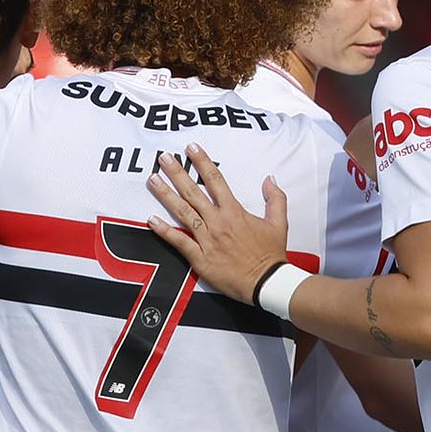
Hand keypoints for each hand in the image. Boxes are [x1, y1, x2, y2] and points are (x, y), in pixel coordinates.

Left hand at [146, 144, 288, 302]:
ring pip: (183, 212)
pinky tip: (151, 220)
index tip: (191, 149)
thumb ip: (275, 198)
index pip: (215, 180)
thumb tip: (270, 179)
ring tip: (153, 179)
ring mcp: (207, 239)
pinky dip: (164, 231)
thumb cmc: (271, 254)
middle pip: (193, 192)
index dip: (202, 162)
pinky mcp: (201, 257)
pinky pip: (179, 241)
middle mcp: (218, 222)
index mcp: (235, 212)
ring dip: (166, 195)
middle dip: (177, 173)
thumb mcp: (279, 223)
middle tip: (164, 158)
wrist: (266, 282)